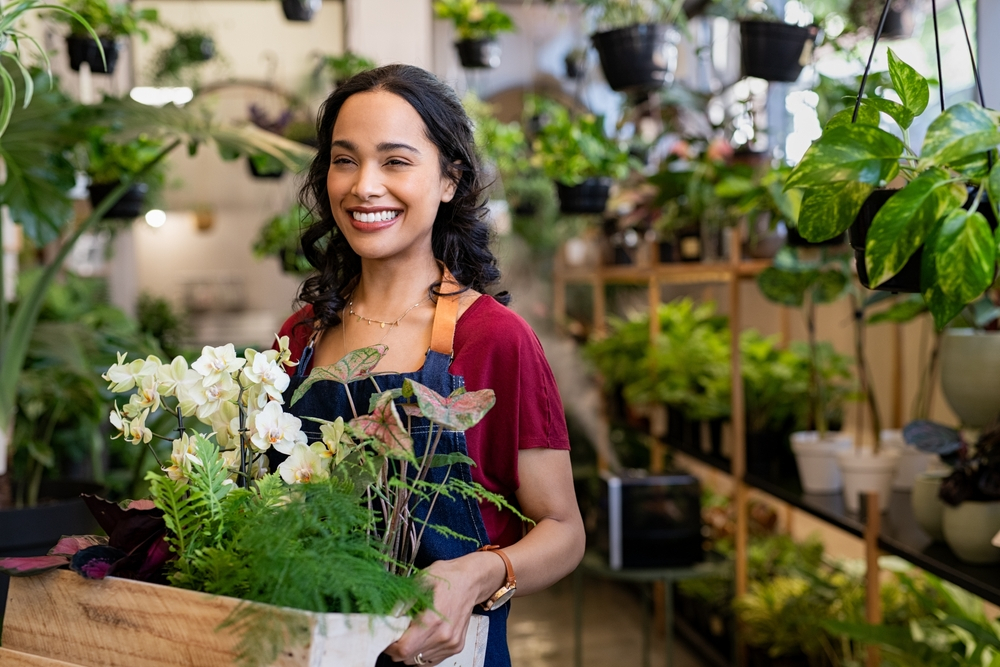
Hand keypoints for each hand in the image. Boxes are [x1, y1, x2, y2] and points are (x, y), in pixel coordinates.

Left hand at [383, 553, 501, 664]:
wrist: (472, 580)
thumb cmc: (448, 577)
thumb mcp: (421, 580)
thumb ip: (402, 600)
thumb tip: (386, 615)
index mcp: (433, 620)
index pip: (403, 649)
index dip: (389, 646)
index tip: (385, 636)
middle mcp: (443, 636)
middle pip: (408, 657)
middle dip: (397, 647)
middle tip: (396, 631)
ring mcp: (451, 643)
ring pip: (418, 660)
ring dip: (410, 649)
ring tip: (411, 631)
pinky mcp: (455, 647)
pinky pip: (430, 660)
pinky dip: (422, 652)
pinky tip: (422, 637)